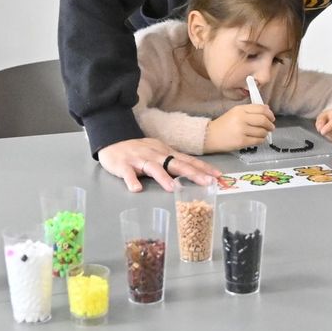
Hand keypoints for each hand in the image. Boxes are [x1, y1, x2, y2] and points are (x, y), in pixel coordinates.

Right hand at [96, 137, 219, 192]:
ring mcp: (139, 159)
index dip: (204, 168)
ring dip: (163, 178)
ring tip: (173, 188)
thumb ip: (174, 162)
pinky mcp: (123, 165)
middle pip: (176, 164)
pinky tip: (136, 189)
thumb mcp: (160, 153)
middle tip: (207, 183)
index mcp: (166, 153)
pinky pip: (128, 174)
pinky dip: (132, 181)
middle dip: (193, 173)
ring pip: (153, 168)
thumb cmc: (139, 151)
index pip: (188, 160)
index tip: (218, 176)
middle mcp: (156, 155)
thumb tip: (195, 171)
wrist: (112, 141)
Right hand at [205, 103, 275, 152]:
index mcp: (240, 109)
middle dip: (270, 125)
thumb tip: (267, 110)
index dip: (270, 114)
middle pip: (263, 120)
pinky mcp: (241, 141)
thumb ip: (250, 110)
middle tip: (271, 127)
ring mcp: (241, 130)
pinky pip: (258, 140)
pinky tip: (258, 139)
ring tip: (263, 134)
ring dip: (265, 133)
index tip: (272, 118)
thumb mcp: (235, 112)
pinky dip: (261, 140)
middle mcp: (241, 118)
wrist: (210, 136)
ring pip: (262, 131)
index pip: (261, 109)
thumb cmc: (224, 124)